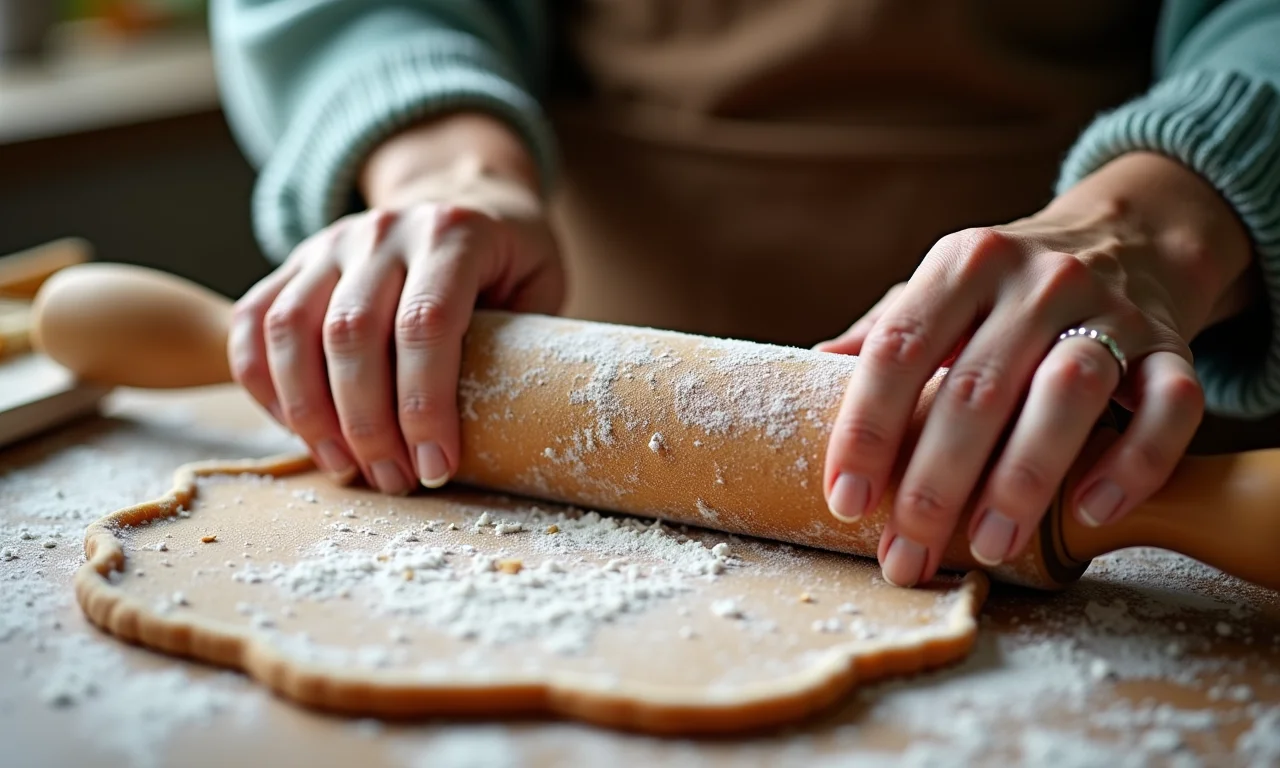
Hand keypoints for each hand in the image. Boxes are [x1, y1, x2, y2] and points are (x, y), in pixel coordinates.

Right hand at [228, 114, 563, 493]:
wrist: (461, 190)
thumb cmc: (509, 260)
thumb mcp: (540, 285)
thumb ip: (522, 344)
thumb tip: (501, 435)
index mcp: (455, 232)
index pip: (426, 323)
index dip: (425, 406)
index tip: (437, 467)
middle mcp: (385, 230)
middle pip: (352, 333)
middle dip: (367, 425)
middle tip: (393, 480)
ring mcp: (332, 241)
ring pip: (291, 329)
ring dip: (311, 414)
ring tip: (346, 468)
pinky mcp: (295, 259)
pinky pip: (254, 321)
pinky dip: (263, 384)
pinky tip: (297, 431)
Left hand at [819, 152, 1254, 585]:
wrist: (1132, 237)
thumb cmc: (1008, 287)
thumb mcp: (941, 288)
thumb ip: (882, 334)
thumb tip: (802, 375)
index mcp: (961, 265)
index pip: (899, 348)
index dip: (865, 429)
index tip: (846, 501)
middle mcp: (1036, 281)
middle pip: (977, 388)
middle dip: (934, 484)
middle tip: (906, 554)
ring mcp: (1112, 312)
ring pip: (1069, 395)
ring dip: (1023, 480)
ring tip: (987, 546)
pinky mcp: (1174, 347)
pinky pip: (1170, 407)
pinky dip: (1134, 464)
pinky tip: (1090, 512)